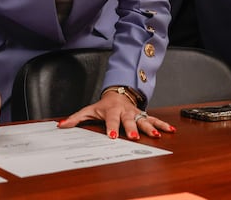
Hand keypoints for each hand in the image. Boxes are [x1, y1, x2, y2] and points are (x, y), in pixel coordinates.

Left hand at [57, 91, 175, 139]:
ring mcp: (135, 113)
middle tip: (134, 136)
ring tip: (157, 135)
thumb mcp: (89, 110)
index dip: (111, 127)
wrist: (119, 93)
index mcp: (111, 111)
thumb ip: (76, 118)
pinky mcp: (143, 115)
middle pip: (129, 120)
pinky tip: (170, 130)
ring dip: (150, 127)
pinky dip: (162, 124)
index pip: (111, 120)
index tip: (112, 135)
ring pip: (144, 120)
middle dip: (132, 128)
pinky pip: (154, 119)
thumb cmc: (104, 105)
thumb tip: (61, 125)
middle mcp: (125, 112)